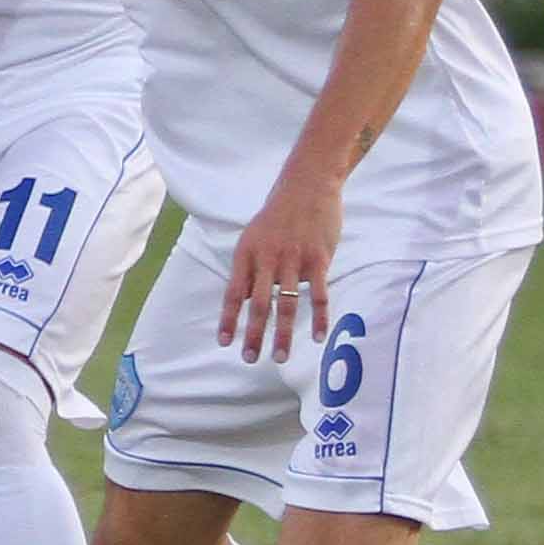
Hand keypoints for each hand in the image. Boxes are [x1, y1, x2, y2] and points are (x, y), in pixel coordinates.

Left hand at [220, 162, 342, 363]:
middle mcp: (267, 259)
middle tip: (250, 359)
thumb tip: (244, 300)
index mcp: (246, 254)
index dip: (229, 319)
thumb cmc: (278, 215)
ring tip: (279, 357)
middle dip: (253, 335)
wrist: (307, 185)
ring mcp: (294, 259)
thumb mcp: (254, 237)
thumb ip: (250, 269)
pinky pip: (318, 294)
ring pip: (287, 304)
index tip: (225, 343)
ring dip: (282, 334)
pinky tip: (317, 336)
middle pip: (258, 304)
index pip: (233, 293)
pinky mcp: (318, 259)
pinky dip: (318, 318)